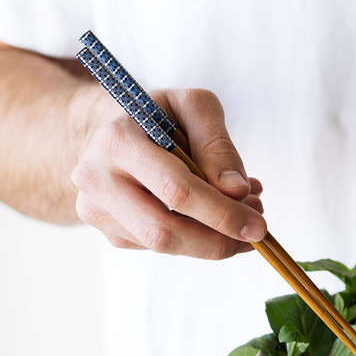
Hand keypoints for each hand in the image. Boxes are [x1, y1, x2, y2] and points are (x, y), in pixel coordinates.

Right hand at [71, 88, 266, 258]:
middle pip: (163, 231)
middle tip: (256, 232)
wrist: (113, 129)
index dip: (222, 213)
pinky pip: (160, 249)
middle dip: (218, 239)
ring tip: (243, 217)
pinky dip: (197, 240)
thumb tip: (236, 191)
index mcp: (117, 140)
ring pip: (162, 246)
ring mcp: (97, 210)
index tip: (259, 224)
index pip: (175, 190)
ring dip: (212, 241)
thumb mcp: (194, 107)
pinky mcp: (109, 232)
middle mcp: (96, 178)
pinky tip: (214, 218)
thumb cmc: (161, 115)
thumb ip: (217, 144)